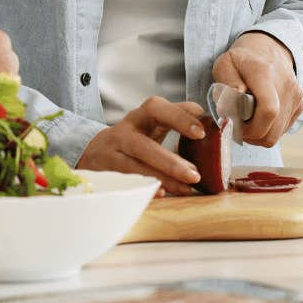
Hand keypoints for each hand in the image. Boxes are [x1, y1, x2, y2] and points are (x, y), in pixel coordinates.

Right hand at [76, 97, 207, 196]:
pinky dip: (145, 189)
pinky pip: (126, 183)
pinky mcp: (106, 174)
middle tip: (195, 174)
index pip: (156, 109)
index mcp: (140, 117)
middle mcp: (123, 133)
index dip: (178, 117)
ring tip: (186, 187)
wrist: (94, 150)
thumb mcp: (152, 122)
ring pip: (135, 168)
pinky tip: (162, 193)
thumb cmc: (135, 136)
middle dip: (170, 161)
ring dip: (161, 178)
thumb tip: (208, 115)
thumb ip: (177, 116)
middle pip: (143, 146)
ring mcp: (112, 155)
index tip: (201, 132)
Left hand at [211, 32, 302, 147]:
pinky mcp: (300, 105)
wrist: (269, 49)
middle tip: (237, 125)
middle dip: (250, 135)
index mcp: (264, 72)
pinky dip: (268, 129)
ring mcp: (296, 96)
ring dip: (258, 134)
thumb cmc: (242, 60)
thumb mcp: (224, 64)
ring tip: (246, 119)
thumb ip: (226, 83)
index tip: (234, 124)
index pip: (268, 111)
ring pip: (276, 135)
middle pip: (271, 131)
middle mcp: (286, 85)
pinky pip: (282, 130)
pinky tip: (259, 116)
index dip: (249, 128)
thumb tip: (237, 101)